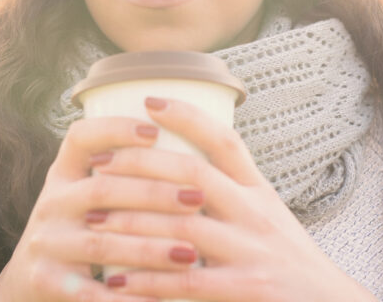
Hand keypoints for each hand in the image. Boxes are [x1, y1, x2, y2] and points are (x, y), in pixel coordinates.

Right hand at [0, 114, 208, 301]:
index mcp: (63, 174)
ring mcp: (45, 243)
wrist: (30, 283)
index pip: (80, 137)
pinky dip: (128, 299)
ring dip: (149, 249)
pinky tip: (161, 299)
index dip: (114, 129)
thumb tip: (191, 148)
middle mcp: (51, 203)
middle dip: (154, 193)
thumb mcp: (86, 196)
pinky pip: (91, 293)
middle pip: (102, 190)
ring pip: (101, 244)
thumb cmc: (80, 231)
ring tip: (190, 254)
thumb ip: (121, 175)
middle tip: (198, 198)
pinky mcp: (43, 280)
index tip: (155, 131)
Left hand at [83, 97, 378, 301]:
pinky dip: (148, 280)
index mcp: (259, 193)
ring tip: (92, 219)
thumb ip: (232, 194)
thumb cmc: (289, 264)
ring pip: (183, 226)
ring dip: (132, 221)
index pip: (225, 140)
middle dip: (140, 164)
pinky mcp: (247, 289)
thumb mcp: (268, 218)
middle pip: (193, 174)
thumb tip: (181, 171)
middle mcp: (257, 214)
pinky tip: (115, 280)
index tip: (148, 100)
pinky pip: (188, 281)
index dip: (188, 116)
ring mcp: (252, 252)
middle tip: (98, 162)